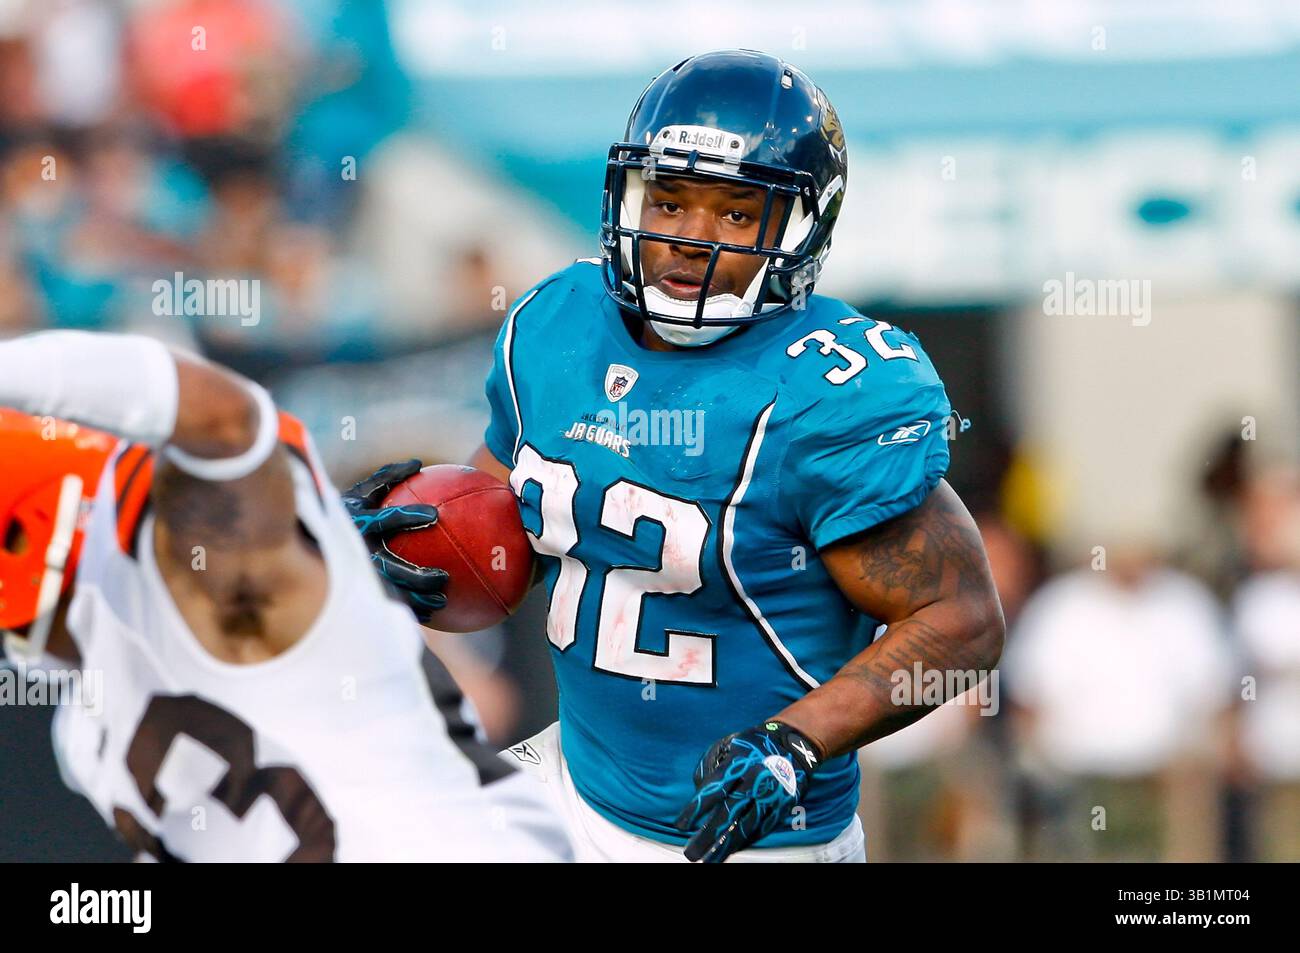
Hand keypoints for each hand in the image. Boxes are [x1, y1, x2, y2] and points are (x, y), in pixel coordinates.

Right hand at [342, 459, 447, 622]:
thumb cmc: (343, 512)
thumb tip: (417, 463)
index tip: (434, 515)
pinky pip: (385, 603)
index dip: (409, 516)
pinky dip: (407, 611)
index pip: (387, 519)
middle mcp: (357, 551)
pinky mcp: (358, 588)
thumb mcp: (360, 494)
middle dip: (418, 575)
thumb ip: (387, 478)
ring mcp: (356, 573)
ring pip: (389, 592)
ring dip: (416, 601)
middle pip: (391, 568)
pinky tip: (430, 616)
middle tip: (444, 578)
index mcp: (359, 524)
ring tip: (441, 604)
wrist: (306, 539)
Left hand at [674, 720, 821, 862]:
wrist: (793, 742)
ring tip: (710, 860)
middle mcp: (756, 779)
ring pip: (747, 826)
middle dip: (709, 835)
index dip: (696, 808)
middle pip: (730, 812)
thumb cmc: (750, 745)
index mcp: (739, 761)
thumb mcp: (726, 745)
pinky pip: (762, 828)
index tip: (681, 825)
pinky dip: (746, 841)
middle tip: (692, 853)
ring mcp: (772, 794)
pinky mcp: (783, 805)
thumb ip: (708, 767)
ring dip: (727, 846)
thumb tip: (699, 793)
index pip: (714, 788)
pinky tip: (731, 850)